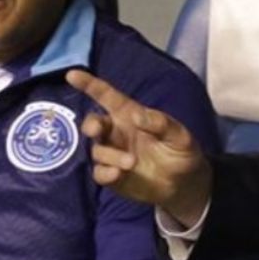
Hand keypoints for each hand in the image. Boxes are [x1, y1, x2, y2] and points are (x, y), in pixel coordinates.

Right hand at [65, 70, 211, 226]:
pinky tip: (118, 174)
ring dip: (111, 155)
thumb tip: (136, 115)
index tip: (72, 75)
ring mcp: (113, 155)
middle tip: (96, 130)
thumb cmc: (181, 151)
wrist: (186, 184)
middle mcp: (117, 133)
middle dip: (91, 125)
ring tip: (132, 163)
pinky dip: (105, 173)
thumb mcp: (179, 135)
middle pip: (94, 124)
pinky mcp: (113, 176)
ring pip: (98, 151)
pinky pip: (99, 172)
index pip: (107, 96)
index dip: (89, 84)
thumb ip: (160, 123)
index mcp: (129, 115)